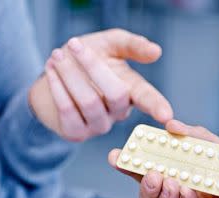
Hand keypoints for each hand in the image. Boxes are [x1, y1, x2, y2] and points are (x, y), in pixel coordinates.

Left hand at [29, 29, 172, 141]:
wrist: (53, 77)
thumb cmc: (87, 60)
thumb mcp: (109, 44)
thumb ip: (131, 44)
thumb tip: (156, 51)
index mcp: (133, 91)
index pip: (149, 99)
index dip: (158, 107)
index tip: (166, 115)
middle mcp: (119, 112)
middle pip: (116, 94)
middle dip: (92, 66)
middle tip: (73, 44)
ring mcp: (99, 126)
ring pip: (89, 102)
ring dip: (70, 74)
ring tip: (57, 55)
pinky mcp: (76, 132)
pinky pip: (68, 111)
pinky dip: (57, 87)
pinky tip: (51, 71)